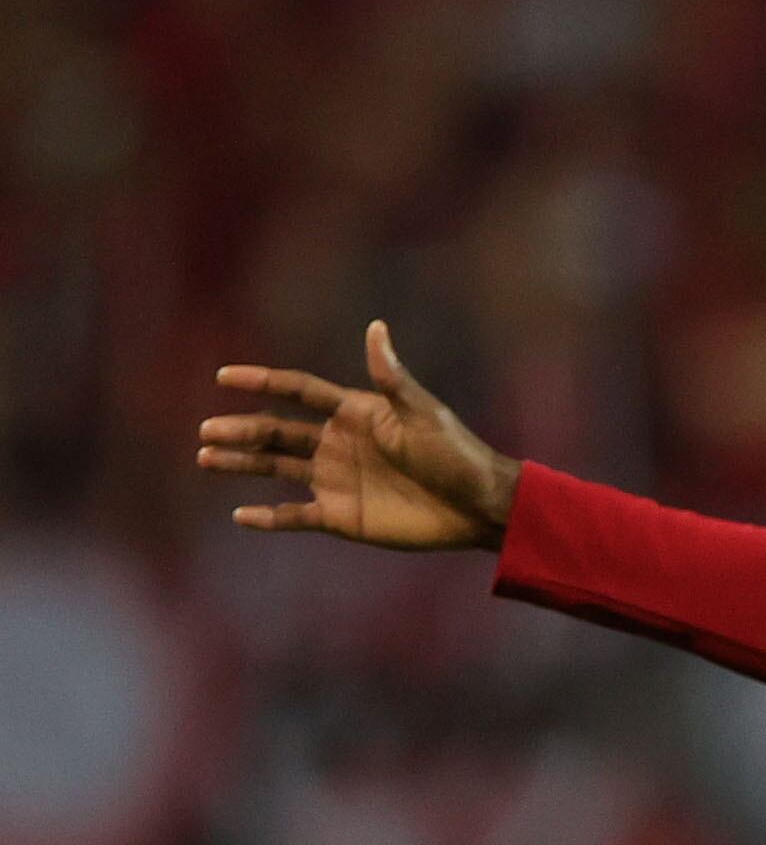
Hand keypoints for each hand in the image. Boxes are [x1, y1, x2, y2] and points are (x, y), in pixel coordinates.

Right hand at [197, 321, 520, 547]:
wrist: (479, 506)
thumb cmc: (455, 454)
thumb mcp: (421, 412)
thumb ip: (390, 377)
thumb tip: (375, 327)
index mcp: (353, 413)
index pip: (297, 391)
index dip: (261, 381)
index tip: (224, 376)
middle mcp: (337, 443)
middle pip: (277, 431)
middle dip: (241, 429)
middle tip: (206, 430)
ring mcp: (336, 480)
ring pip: (276, 468)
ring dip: (241, 463)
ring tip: (207, 457)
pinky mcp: (342, 516)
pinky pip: (296, 515)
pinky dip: (269, 517)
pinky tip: (240, 515)